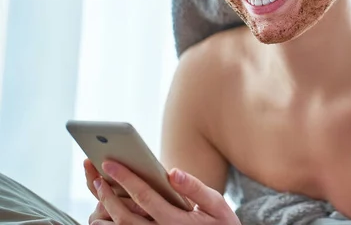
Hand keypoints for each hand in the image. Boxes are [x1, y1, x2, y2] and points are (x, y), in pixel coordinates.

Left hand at [90, 160, 240, 224]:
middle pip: (125, 216)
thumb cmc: (221, 223)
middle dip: (108, 195)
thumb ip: (194, 187)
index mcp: (176, 220)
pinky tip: (107, 216)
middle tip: (97, 177)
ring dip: (105, 216)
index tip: (110, 163)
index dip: (126, 178)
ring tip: (98, 196)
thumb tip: (173, 172)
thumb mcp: (216, 203)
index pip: (144, 196)